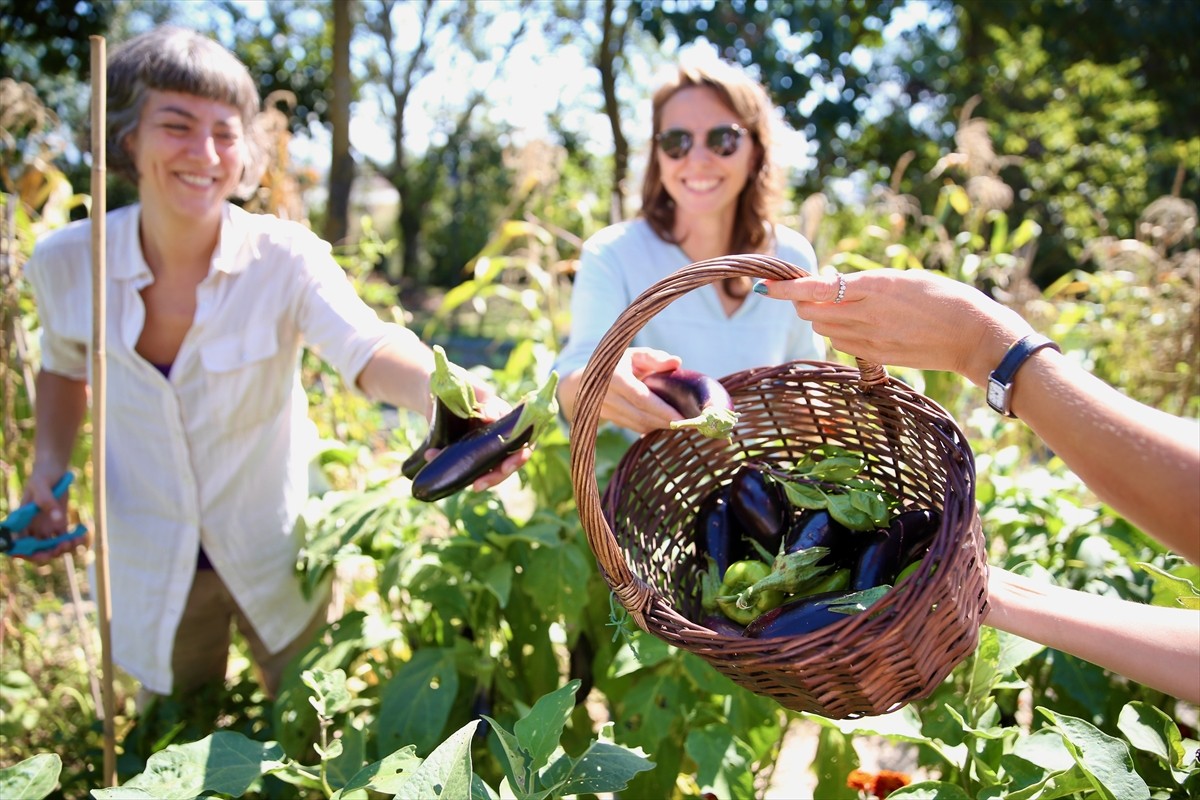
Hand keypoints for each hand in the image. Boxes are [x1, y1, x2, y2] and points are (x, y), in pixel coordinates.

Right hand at [15, 471, 81, 562]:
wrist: (55, 469)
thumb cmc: (43, 475)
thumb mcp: (41, 485)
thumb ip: (46, 501)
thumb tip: (57, 519)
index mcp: (20, 521)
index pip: (17, 544)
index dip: (25, 554)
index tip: (41, 555)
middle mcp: (31, 527)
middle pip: (35, 550)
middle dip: (47, 554)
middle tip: (61, 547)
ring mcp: (46, 527)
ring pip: (51, 548)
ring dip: (62, 550)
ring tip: (73, 541)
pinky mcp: (59, 524)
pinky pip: (65, 539)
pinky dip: (73, 542)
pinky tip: (81, 536)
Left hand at [422, 378, 531, 492]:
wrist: (435, 390)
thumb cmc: (459, 383)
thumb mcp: (472, 389)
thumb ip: (484, 400)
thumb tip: (491, 417)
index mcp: (507, 418)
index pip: (524, 440)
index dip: (519, 456)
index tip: (507, 465)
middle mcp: (500, 435)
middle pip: (507, 461)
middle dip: (496, 476)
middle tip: (479, 485)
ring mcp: (484, 446)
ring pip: (489, 468)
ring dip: (476, 477)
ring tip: (464, 483)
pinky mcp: (468, 452)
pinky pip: (467, 466)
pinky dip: (454, 467)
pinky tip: (432, 457)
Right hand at [595, 347, 685, 433]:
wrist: (583, 378)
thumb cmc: (616, 362)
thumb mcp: (633, 354)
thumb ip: (655, 358)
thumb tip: (677, 362)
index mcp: (614, 377)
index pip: (641, 398)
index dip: (662, 410)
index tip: (682, 417)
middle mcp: (606, 396)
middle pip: (640, 415)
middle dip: (665, 421)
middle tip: (688, 424)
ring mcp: (604, 410)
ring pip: (637, 424)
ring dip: (659, 426)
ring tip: (680, 423)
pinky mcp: (607, 419)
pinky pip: (632, 427)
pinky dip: (649, 427)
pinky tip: (663, 423)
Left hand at [758, 269, 1033, 385]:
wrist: (972, 336)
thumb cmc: (945, 298)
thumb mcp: (905, 278)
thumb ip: (867, 283)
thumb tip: (833, 284)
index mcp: (875, 286)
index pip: (816, 288)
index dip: (788, 289)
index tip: (768, 287)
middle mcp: (867, 314)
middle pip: (813, 311)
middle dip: (805, 302)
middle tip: (812, 292)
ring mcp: (870, 338)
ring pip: (824, 329)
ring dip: (821, 317)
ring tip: (842, 307)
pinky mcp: (876, 356)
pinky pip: (842, 344)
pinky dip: (838, 333)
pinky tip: (855, 325)